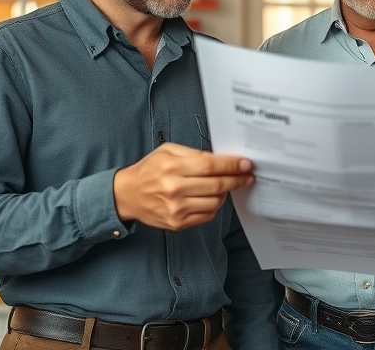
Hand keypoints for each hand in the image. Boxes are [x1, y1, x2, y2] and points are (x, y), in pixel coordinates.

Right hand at [113, 143, 254, 230]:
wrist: (127, 195)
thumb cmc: (149, 170)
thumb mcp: (167, 152)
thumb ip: (194, 153)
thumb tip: (222, 159)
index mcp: (172, 167)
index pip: (210, 165)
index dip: (232, 165)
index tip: (246, 164)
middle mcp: (174, 189)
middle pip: (216, 185)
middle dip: (237, 179)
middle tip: (247, 176)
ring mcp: (176, 209)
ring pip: (215, 202)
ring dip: (225, 193)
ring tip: (224, 186)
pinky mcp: (177, 223)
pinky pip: (207, 216)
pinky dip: (214, 206)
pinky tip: (211, 198)